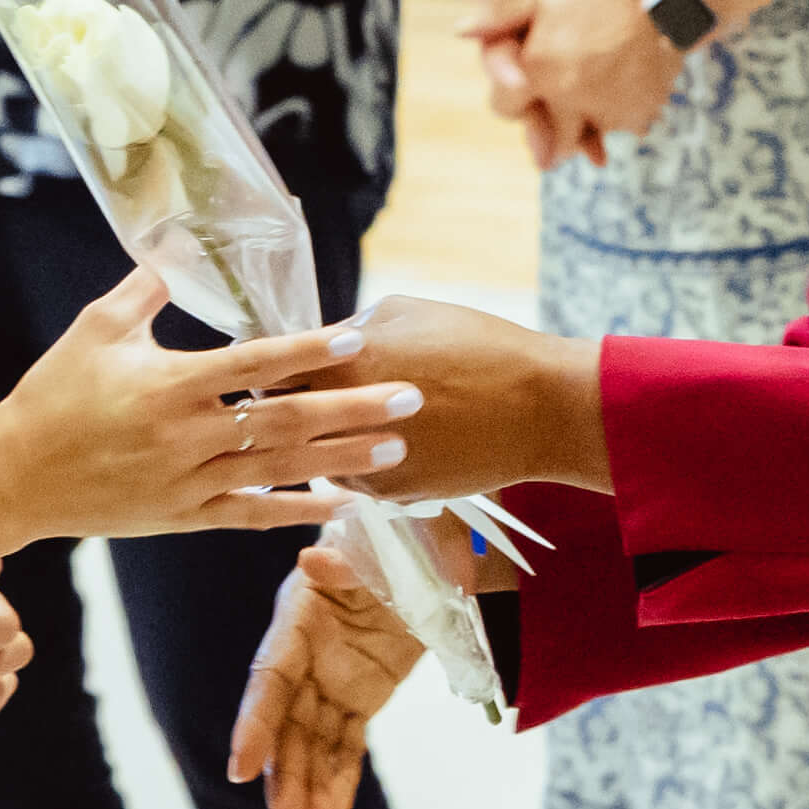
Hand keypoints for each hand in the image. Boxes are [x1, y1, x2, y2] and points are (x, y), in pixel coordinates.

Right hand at [0, 268, 416, 537]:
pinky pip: (250, 515)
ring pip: (279, 472)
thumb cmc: (53, 394)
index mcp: (169, 384)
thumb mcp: (97, 328)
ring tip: (394, 451)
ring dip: (341, 461)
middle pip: (285, 422)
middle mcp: (186, 436)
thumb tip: (180, 242)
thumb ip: (146, 286)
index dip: (309, 350)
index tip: (357, 338)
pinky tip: (342, 503)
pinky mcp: (182, 517)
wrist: (13, 478)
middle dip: (352, 409)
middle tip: (409, 398)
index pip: (255, 364)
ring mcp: (187, 482)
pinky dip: (296, 510)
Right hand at [227, 512, 429, 808]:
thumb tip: (312, 560)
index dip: (254, 723)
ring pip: (310, 744)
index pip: (270, 676)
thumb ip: (348, 562)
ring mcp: (330, 678)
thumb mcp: (379, 545)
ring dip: (305, 791)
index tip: (240, 769)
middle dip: (283, 779)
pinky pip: (344, 745)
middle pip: (285, 725)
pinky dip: (337, 781)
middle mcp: (305, 654)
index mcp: (299, 615)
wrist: (431, 544)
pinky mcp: (357, 696)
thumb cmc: (398, 535)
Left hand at [297, 295, 605, 499]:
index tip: (270, 369)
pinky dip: (354, 465)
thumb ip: (352, 329)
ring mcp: (364, 463)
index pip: (270, 372)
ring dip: (316, 443)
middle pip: (282, 421)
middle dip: (283, 410)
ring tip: (334, 425)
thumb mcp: (407, 312)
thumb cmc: (478, 345)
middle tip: (290, 401)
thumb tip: (320, 344)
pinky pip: (352, 480)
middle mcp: (344, 417)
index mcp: (342, 362)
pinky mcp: (389, 495)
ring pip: (313, 456)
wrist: (540, 409)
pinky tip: (374, 446)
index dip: (269, 370)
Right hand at [445, 0, 611, 167]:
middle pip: (522, 96)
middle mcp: (521, 49)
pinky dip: (595, 124)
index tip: (519, 83)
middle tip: (548, 150)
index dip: (506, 72)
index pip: (497, 57)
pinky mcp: (576, 64)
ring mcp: (550, 60)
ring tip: (589, 155)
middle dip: (537, 122)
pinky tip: (609, 147)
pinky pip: (582, 100)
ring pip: (552, 106)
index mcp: (498, 25)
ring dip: (569, 133)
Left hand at [506, 0, 683, 147]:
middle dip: (547, 132)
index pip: (505, 108)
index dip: (510, 97)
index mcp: (537, 71)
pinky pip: (618, 131)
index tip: (522, 86)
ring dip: (582, 128)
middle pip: (546, 140)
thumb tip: (460, 31)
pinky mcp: (635, 115)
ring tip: (586, 105)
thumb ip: (499, 16)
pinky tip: (618, 96)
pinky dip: (616, 120)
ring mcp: (603, 111)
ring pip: (583, 138)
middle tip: (553, 123)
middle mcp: (567, 99)